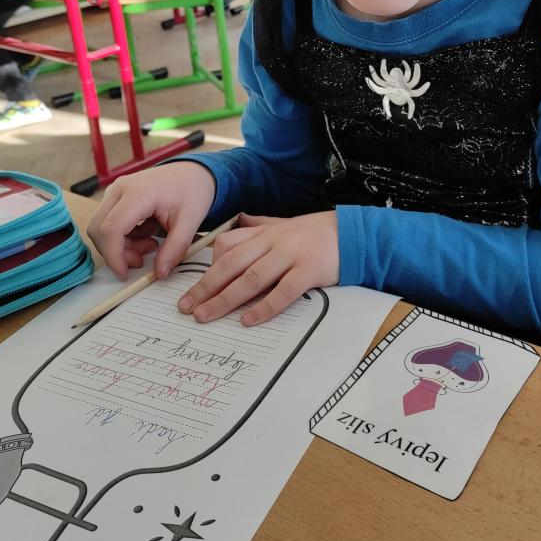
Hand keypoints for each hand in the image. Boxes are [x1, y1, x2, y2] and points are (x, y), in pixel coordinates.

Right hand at [87, 163, 215, 279]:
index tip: (125, 273)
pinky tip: (145, 235)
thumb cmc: (191, 190)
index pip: (111, 229)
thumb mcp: (191, 222)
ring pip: (101, 228)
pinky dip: (122, 237)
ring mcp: (115, 190)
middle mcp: (120, 188)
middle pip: (99, 230)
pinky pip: (108, 223)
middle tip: (141, 260)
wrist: (191, 172)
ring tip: (149, 245)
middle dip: (116, 253)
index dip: (114, 256)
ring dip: (121, 245)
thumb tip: (159, 273)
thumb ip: (175, 249)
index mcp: (139, 192)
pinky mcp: (115, 196)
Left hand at [178, 211, 338, 326]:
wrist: (353, 233)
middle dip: (205, 287)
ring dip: (224, 300)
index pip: (227, 246)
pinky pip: (282, 292)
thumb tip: (240, 220)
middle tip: (187, 307)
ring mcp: (291, 256)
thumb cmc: (318, 232)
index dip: (208, 267)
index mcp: (265, 232)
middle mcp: (273, 242)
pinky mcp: (308, 271)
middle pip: (231, 264)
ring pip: (250, 279)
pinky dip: (263, 308)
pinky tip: (248, 320)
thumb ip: (261, 223)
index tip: (195, 287)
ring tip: (206, 316)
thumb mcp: (286, 223)